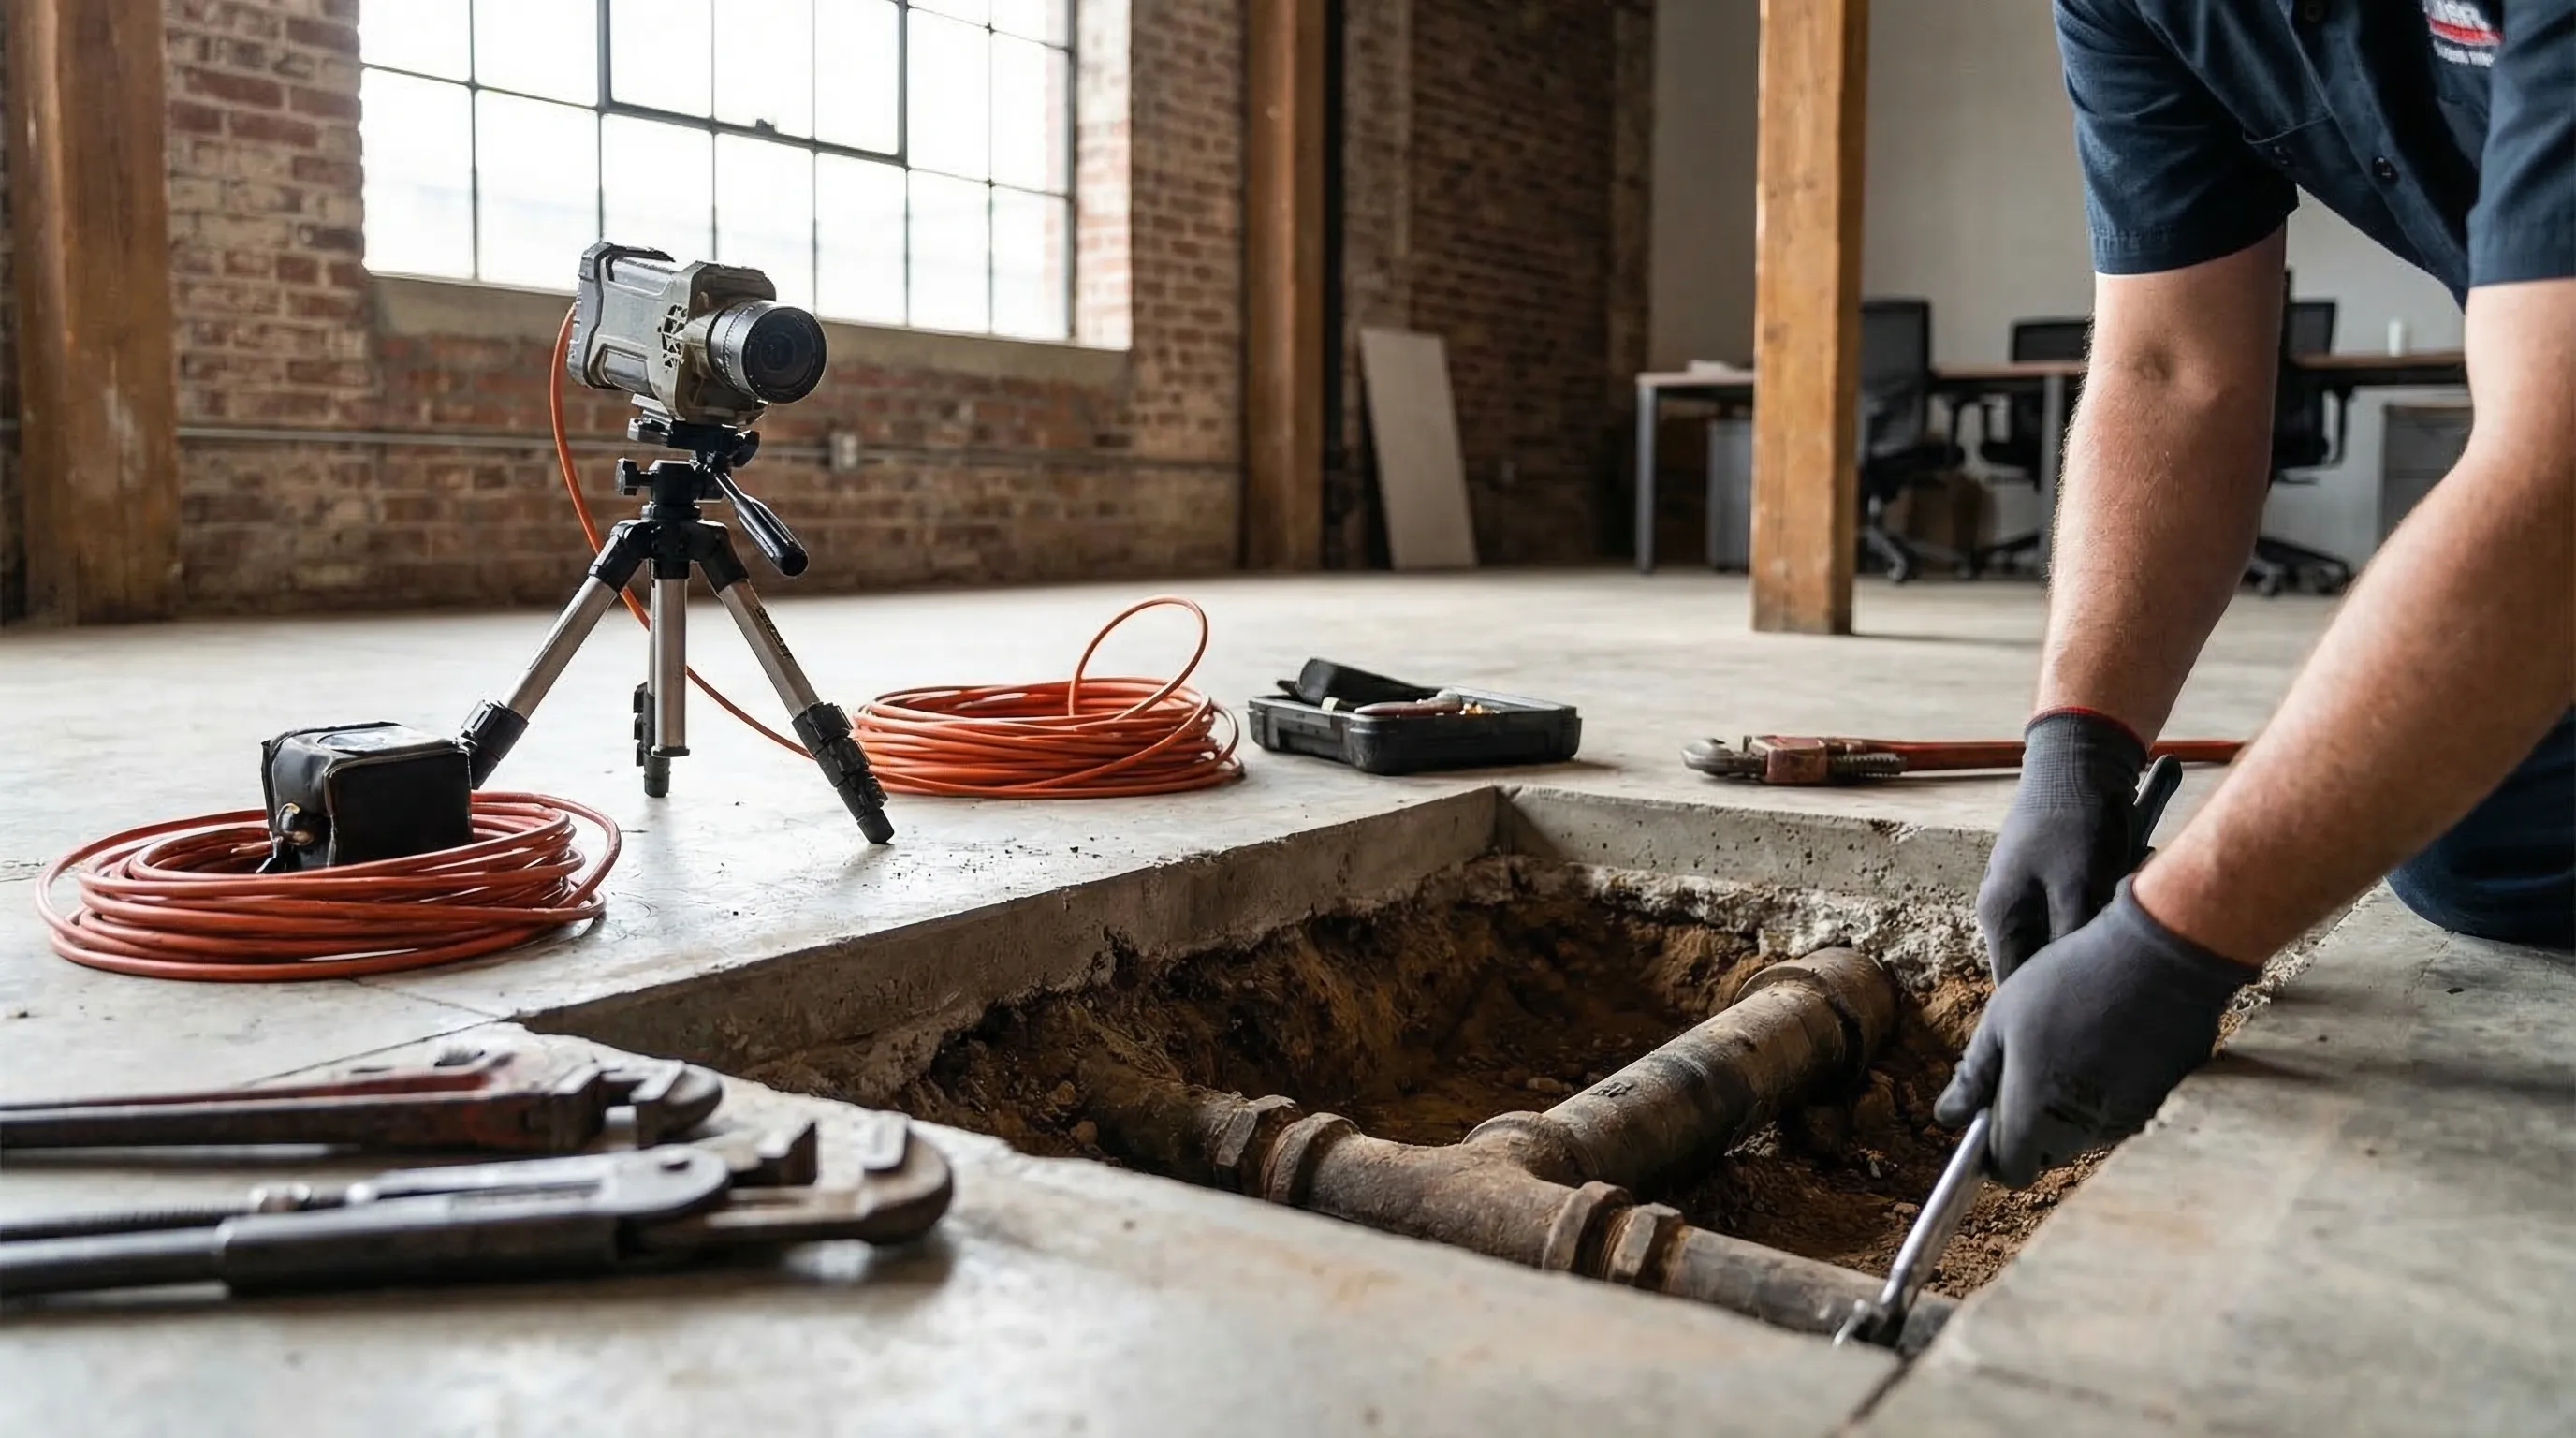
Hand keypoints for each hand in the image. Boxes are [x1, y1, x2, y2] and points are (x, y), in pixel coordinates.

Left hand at [1936, 878, 2251, 1185]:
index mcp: (2036, 1115)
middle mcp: (2083, 1132)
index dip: (1994, 1147)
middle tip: (2027, 1063)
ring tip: (2069, 1043)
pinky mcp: (2156, 1102)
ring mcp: (2126, 1120)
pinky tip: (2104, 1043)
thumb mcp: (2001, 1020)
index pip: (2010, 1168)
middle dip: (2029, 1121)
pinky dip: (2104, 1092)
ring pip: (2081, 1132)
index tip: (1990, 1111)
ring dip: (2067, 1106)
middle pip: (2045, 1151)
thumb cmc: (2069, 981)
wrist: (2157, 958)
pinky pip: (2117, 1113)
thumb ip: (1973, 1076)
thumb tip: (1947, 1116)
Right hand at [1977, 710, 2148, 982]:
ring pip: (2067, 935)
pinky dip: (2106, 909)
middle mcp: (2011, 905)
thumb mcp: (2075, 885)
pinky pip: (2083, 909)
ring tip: (2125, 929)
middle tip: (2114, 978)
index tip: (2078, 1027)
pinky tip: (2129, 898)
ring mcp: (2034, 889)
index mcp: (1999, 912)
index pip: (2013, 981)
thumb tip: (2073, 985)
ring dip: (2095, 934)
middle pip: (2043, 960)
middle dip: (2077, 966)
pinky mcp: (2060, 875)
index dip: (2041, 1006)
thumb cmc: (2070, 820)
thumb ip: (2070, 938)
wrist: (2081, 758)